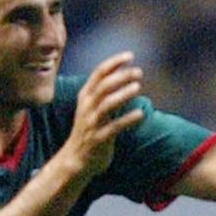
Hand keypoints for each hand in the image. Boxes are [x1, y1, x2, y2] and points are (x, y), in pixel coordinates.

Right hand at [66, 51, 147, 176]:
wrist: (75, 160)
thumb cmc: (88, 130)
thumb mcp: (91, 107)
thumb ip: (104, 92)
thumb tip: (124, 74)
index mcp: (85, 96)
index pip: (98, 73)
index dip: (114, 63)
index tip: (130, 56)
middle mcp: (87, 107)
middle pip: (103, 86)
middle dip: (121, 76)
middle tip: (138, 72)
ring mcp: (92, 123)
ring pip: (107, 104)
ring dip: (122, 94)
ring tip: (137, 87)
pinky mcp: (99, 139)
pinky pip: (114, 127)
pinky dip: (128, 120)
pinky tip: (141, 114)